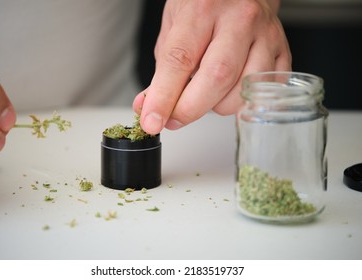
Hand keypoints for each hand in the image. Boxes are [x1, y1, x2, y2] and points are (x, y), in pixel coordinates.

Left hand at [133, 0, 290, 133]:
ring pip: (241, 91)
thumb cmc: (205, 7)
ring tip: (207, 94)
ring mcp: (266, 37)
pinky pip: (263, 94)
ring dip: (217, 106)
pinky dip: (242, 103)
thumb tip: (148, 107)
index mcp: (203, 9)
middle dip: (190, 109)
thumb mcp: (174, 28)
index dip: (164, 97)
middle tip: (174, 119)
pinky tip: (230, 91)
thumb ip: (163, 71)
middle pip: (217, 78)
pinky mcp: (283, 53)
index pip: (180, 60)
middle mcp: (239, 20)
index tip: (152, 122)